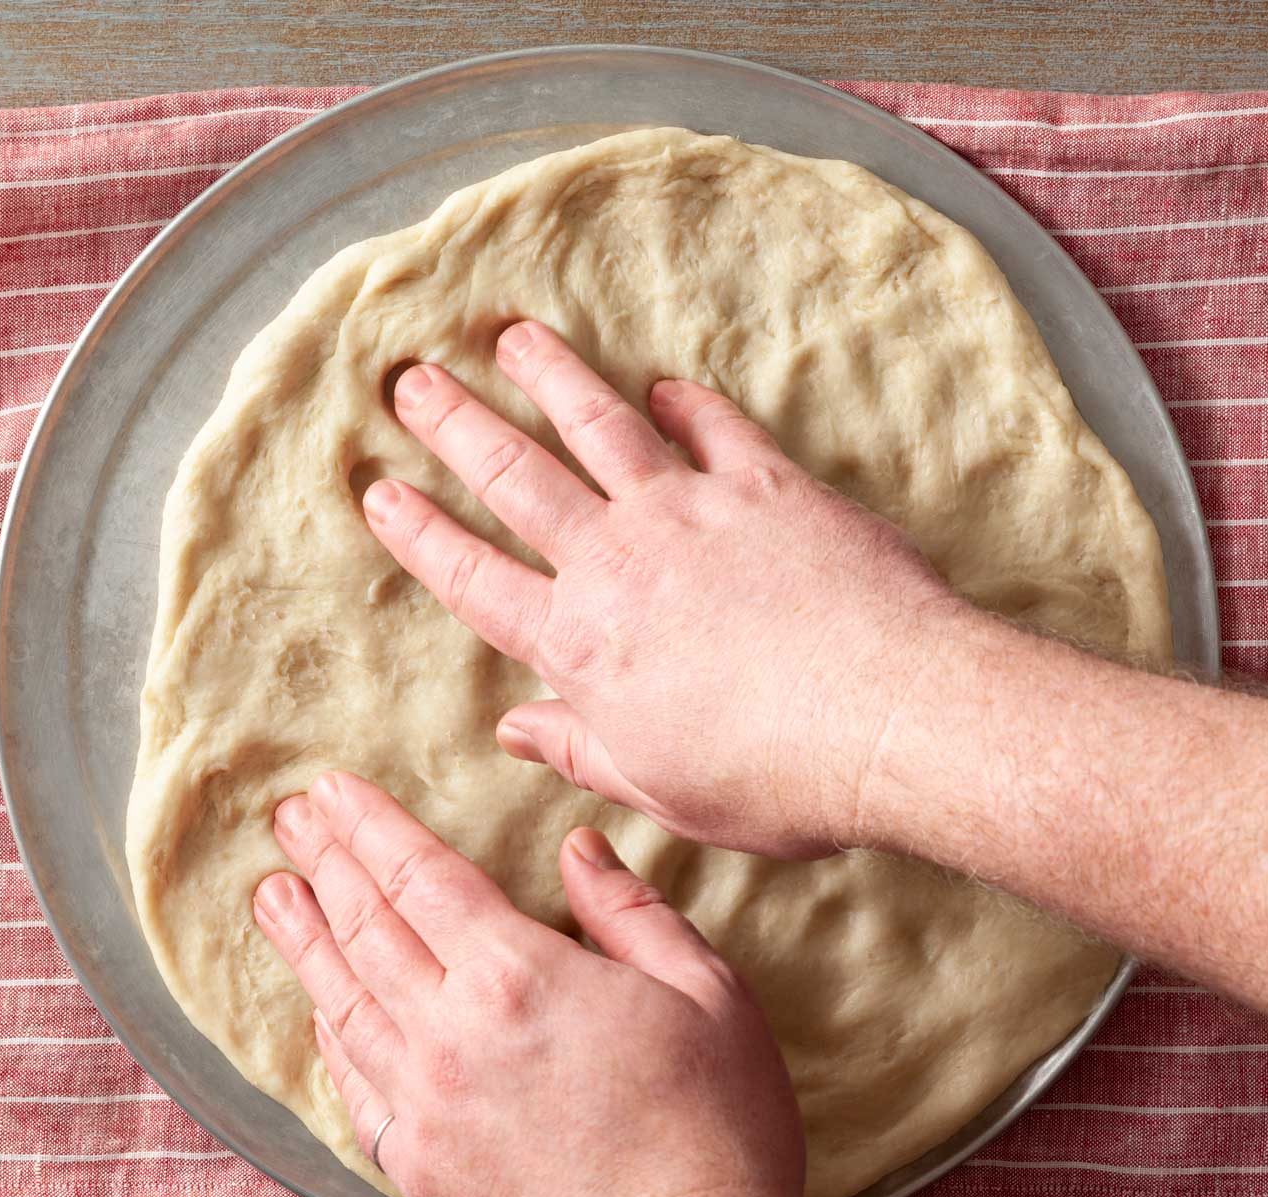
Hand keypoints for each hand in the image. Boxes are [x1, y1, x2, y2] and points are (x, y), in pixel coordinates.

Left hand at [251, 771, 823, 1196]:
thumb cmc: (716, 1136)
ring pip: (344, 1003)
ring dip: (304, 942)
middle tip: (289, 822)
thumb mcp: (707, 995)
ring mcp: (425, 1107)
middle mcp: (452, 1035)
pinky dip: (328, 1034)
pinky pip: (354, 1085)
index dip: (369, 826)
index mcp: (520, 978)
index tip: (329, 790)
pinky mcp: (420, 1170)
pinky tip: (319, 1010)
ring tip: (273, 897)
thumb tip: (578, 851)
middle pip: (367, 928)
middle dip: (324, 864)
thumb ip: (630, 913)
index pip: (419, 877)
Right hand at [364, 320, 963, 858]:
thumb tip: (516, 731)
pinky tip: (664, 383)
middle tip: (412, 378)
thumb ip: (579, 749)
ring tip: (513, 336)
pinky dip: (686, 402)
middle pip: (518, 478)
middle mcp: (620, 562)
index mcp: (582, 645)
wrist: (889, 718)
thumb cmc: (775, 777)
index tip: (378, 490)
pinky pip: (715, 428)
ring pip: (602, 427)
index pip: (476, 578)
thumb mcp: (658, 788)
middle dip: (457, 425)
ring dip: (552, 378)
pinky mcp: (768, 486)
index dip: (422, 533)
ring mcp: (692, 512)